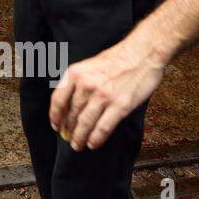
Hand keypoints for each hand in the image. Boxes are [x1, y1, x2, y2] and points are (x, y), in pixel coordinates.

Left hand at [49, 38, 164, 150]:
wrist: (143, 53)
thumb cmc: (119, 58)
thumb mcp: (90, 65)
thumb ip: (79, 82)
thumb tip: (70, 103)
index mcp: (76, 73)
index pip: (58, 100)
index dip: (55, 116)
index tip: (55, 125)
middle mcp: (86, 85)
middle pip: (72, 114)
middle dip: (69, 129)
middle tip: (69, 138)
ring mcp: (103, 96)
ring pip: (85, 124)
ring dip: (80, 137)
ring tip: (78, 145)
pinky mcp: (120, 105)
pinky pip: (103, 128)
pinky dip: (96, 139)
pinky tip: (93, 144)